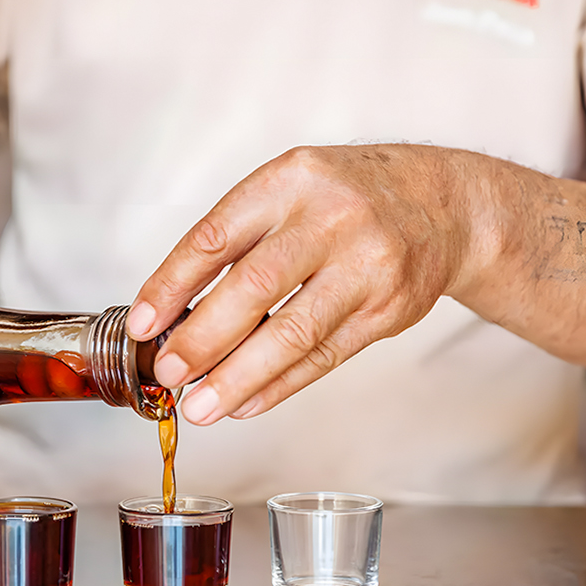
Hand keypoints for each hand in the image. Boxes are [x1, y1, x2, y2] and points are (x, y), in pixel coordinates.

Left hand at [126, 145, 471, 424]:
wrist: (444, 206)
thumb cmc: (347, 197)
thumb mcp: (291, 186)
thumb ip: (239, 236)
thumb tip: (174, 312)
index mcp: (291, 180)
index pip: (217, 237)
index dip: (171, 286)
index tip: (142, 325)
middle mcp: (332, 218)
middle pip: (253, 288)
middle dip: (202, 339)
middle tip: (168, 372)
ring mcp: (366, 266)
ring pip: (292, 333)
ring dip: (238, 377)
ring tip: (200, 406)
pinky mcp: (388, 311)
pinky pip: (324, 357)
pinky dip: (280, 385)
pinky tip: (246, 402)